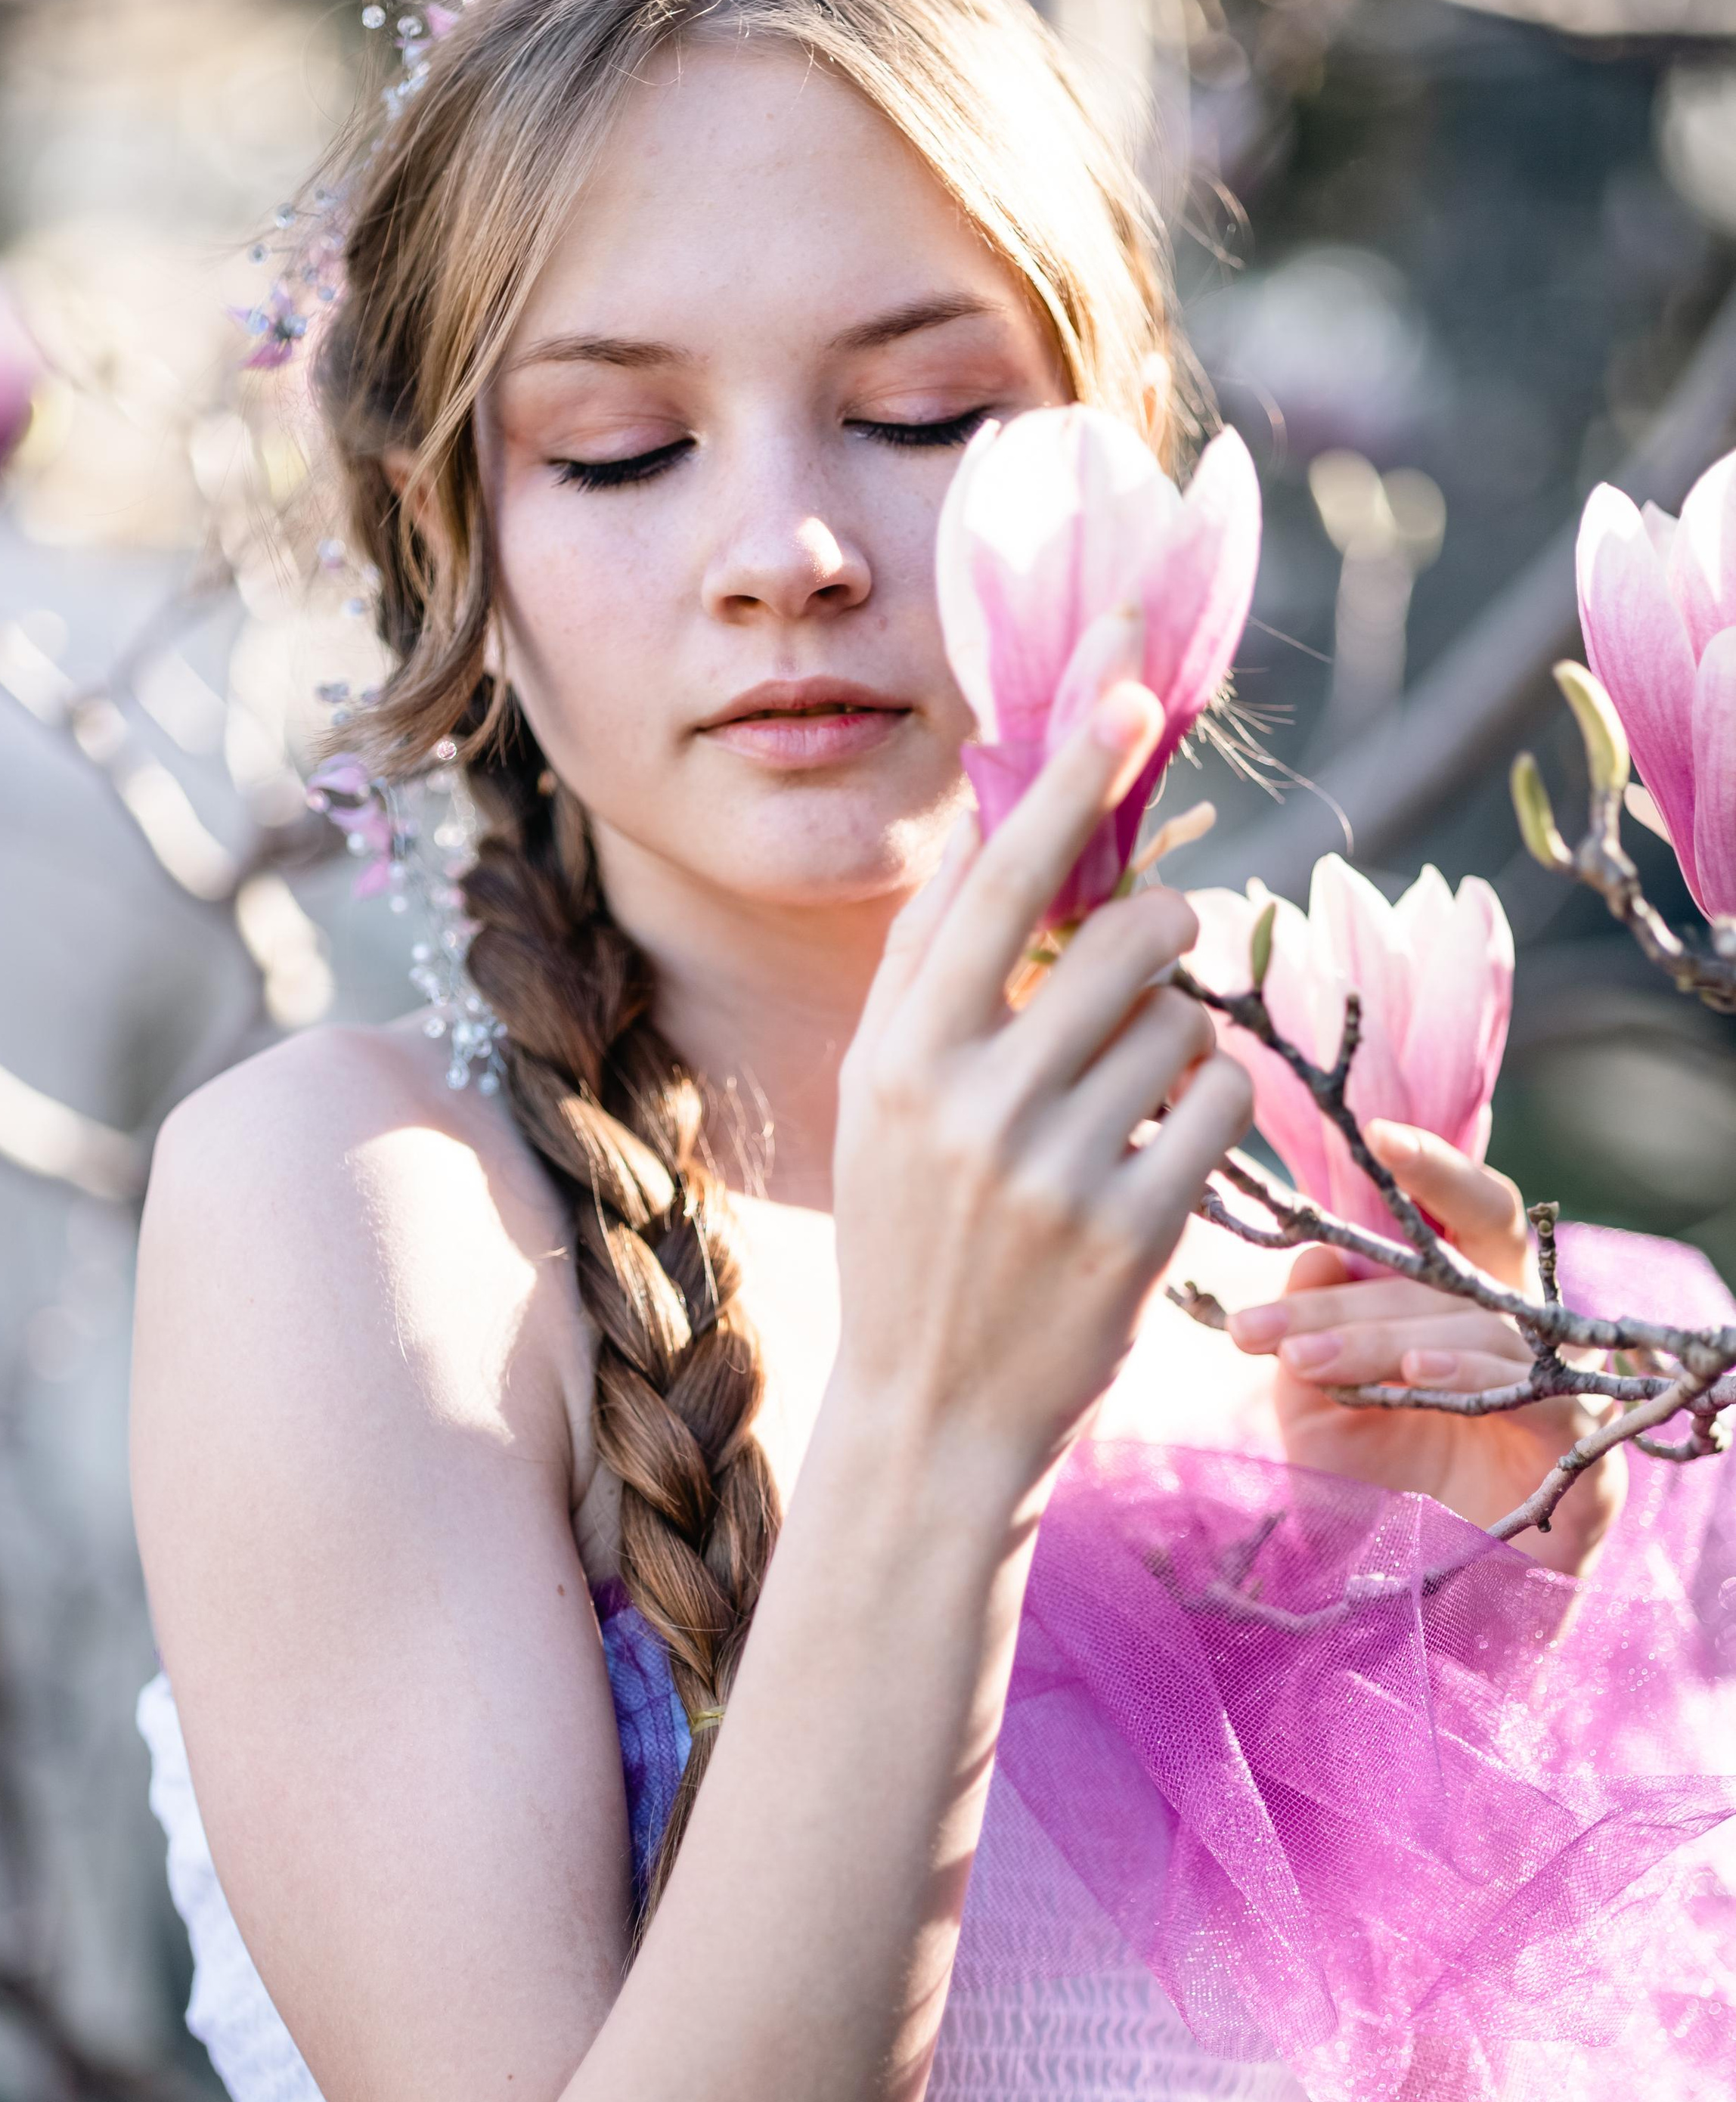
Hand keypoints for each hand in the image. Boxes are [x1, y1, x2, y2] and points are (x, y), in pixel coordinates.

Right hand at [831, 684, 1253, 1506]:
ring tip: (1117, 1107)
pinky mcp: (1134, 1228)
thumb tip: (987, 821)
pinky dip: (1207, 1107)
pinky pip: (1219, 1097)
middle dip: (1158, 926)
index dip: (1070, 772)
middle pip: (1125, 931)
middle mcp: (969, 1100)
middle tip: (1146, 958)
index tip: (1128, 682)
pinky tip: (1156, 1156)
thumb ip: (929, 971)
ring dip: (1173, 1039)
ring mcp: (1054, 1167)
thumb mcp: (882, 1104)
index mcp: (897, 1054)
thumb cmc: (911, 1239)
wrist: (930, 1418)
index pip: (999, 876)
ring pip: (1182, 1016)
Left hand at [1224, 1123, 1624, 1576]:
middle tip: (1250, 1331)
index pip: (1463, 1212)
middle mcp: (1523, 1326)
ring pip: (1472, 1327)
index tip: (1373, 1134)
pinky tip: (1416, 1375)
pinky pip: (1530, 1388)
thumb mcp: (1323, 1414)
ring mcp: (1562, 1379)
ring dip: (1380, 1339)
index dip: (1433, 1166)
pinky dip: (1470, 1373)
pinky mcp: (1583, 1444)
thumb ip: (1311, 1334)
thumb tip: (1313, 1257)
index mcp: (1471, 1301)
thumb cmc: (1387, 1495)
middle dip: (1345, 1295)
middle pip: (1455, 1268)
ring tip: (1303, 1360)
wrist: (1445, 1607)